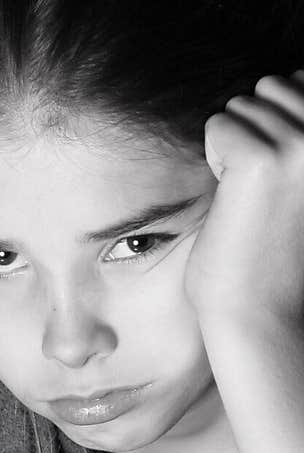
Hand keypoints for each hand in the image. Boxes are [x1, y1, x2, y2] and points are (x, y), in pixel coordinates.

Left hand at [185, 70, 303, 323]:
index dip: (273, 130)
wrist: (263, 313)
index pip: (299, 81)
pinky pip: (219, 126)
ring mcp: (301, 143)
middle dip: (253, 134)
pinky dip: (214, 160)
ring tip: (250, 200)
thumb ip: (298, 131)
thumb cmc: (275, 251)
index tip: (277, 183)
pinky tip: (232, 201)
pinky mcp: (262, 159)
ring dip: (234, 149)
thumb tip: (283, 81)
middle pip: (269, 87)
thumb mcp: (301, 176)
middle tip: (261, 194)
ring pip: (242, 105)